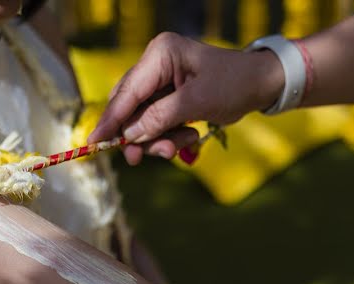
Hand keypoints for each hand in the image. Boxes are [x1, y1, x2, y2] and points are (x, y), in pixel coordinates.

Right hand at [89, 32, 283, 164]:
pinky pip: (157, 122)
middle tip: (143, 158)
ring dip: (159, 138)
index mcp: (161, 54)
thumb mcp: (197, 103)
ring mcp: (161, 81)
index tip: (94, 142)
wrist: (259, 84)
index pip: (128, 92)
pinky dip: (169, 135)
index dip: (111, 120)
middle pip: (130, 107)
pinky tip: (190, 136)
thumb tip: (130, 135)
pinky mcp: (169, 96)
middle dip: (139, 135)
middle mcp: (156, 64)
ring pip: (143, 120)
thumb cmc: (233, 85)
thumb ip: (160, 118)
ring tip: (184, 142)